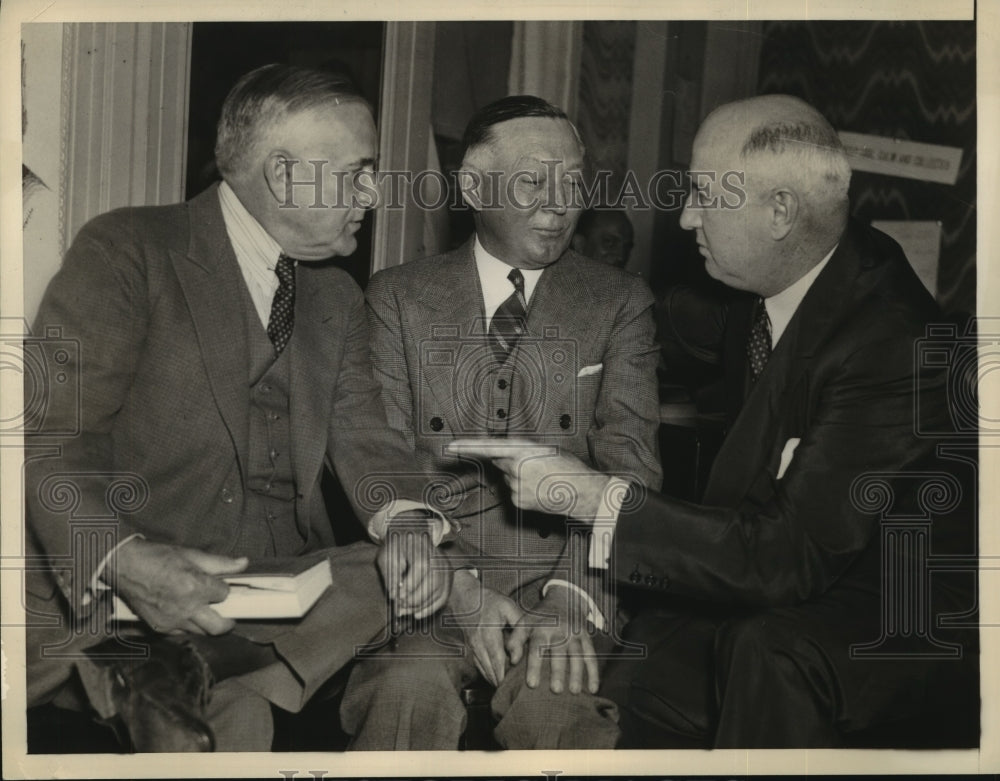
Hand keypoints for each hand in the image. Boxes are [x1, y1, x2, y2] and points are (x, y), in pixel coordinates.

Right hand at [105, 538, 247, 634]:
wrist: (125, 566)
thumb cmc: (157, 558)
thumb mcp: (192, 555)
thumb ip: (221, 563)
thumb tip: (243, 563)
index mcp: (195, 587)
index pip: (224, 595)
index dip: (223, 589)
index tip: (220, 586)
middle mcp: (185, 608)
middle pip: (218, 627)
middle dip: (227, 622)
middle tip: (229, 616)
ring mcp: (172, 620)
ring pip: (201, 632)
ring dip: (207, 624)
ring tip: (206, 612)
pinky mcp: (160, 628)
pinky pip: (182, 633)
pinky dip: (188, 626)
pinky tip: (187, 614)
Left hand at [376, 517, 452, 619]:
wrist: (410, 534)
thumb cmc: (396, 547)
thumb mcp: (387, 556)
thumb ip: (390, 574)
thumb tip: (394, 596)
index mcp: (422, 548)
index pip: (420, 569)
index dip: (409, 587)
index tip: (396, 597)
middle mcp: (438, 557)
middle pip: (433, 582)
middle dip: (415, 600)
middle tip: (400, 609)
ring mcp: (445, 566)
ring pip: (440, 591)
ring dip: (422, 606)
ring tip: (406, 612)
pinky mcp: (447, 574)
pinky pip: (444, 594)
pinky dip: (432, 607)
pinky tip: (418, 614)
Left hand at [447, 438, 611, 519]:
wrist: (583, 493)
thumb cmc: (569, 468)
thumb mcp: (546, 450)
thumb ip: (522, 450)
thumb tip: (502, 456)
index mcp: (524, 450)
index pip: (489, 447)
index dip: (468, 447)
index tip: (450, 446)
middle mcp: (516, 468)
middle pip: (501, 463)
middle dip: (512, 463)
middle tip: (535, 466)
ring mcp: (516, 487)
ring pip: (508, 478)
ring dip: (520, 477)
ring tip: (542, 479)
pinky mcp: (517, 501)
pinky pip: (513, 492)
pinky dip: (523, 490)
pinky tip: (539, 490)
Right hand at [447, 572, 524, 686]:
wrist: (465, 596)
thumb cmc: (489, 601)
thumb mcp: (508, 606)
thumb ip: (519, 624)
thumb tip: (525, 643)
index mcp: (489, 633)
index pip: (497, 659)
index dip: (505, 672)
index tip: (514, 683)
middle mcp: (478, 643)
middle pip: (490, 669)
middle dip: (502, 680)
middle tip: (515, 689)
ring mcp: (472, 646)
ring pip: (483, 669)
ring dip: (494, 679)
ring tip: (507, 688)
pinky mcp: (470, 648)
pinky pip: (478, 665)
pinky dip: (487, 674)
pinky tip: (496, 679)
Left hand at [507, 587, 598, 694]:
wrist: (563, 599)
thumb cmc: (538, 618)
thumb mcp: (524, 622)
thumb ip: (515, 640)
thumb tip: (512, 661)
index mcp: (542, 628)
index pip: (537, 647)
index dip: (534, 666)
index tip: (532, 684)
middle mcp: (560, 631)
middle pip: (559, 652)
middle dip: (558, 671)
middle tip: (556, 690)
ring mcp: (575, 635)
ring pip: (578, 655)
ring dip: (577, 674)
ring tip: (574, 692)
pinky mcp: (586, 639)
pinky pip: (591, 656)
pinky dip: (593, 673)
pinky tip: (592, 689)